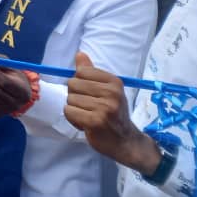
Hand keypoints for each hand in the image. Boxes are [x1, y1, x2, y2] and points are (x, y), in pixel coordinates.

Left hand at [65, 51, 160, 173]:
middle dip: (76, 97)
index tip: (91, 95)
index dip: (80, 83)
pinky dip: (73, 119)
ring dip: (75, 110)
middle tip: (89, 108)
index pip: (81, 71)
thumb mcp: (107, 91)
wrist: (127, 143)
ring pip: (69, 99)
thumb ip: (91, 72)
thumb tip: (79, 54)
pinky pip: (69, 111)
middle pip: (73, 84)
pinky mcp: (95, 121)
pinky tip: (85, 124)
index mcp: (114, 82)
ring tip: (89, 117)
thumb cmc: (114, 115)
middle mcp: (111, 93)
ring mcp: (104, 107)